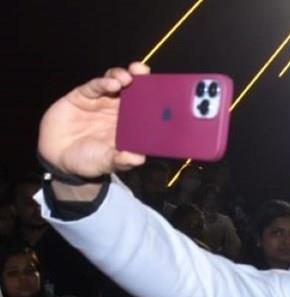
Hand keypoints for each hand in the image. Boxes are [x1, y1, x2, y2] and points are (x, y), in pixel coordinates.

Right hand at [38, 62, 149, 178]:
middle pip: (133, 90)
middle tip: (144, 73)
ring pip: (116, 83)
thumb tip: (139, 158)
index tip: (163, 91)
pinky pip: (95, 86)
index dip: (154, 98)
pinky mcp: (83, 96)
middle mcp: (118, 111)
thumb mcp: (107, 163)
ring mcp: (101, 101)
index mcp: (130, 125)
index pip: (146, 108)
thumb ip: (121, 160)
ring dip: (123, 77)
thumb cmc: (89, 160)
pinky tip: (112, 84)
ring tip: (127, 79)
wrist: (59, 157)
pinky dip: (103, 82)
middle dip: (140, 79)